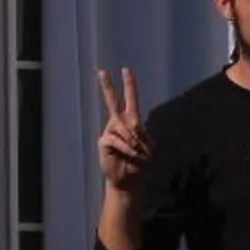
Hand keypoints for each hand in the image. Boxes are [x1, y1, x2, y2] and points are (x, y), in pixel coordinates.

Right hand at [95, 69, 150, 192]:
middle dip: (108, 87)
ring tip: (136, 154)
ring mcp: (110, 132)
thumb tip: (131, 128)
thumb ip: (141, 134)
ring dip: (135, 143)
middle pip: (113, 102)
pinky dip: (126, 147)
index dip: (129, 85)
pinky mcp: (103, 142)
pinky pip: (116, 139)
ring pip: (123, 128)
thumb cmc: (140, 162)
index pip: (130, 100)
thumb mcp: (148, 147)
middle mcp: (118, 124)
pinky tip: (130, 154)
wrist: (129, 179)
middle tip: (102, 72)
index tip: (126, 70)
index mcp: (131, 122)